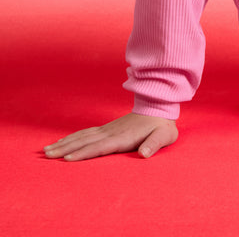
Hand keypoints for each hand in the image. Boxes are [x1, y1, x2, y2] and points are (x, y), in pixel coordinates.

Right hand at [43, 113, 177, 160]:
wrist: (159, 108)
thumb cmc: (161, 126)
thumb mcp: (164, 136)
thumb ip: (154, 144)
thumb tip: (144, 154)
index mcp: (122, 138)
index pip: (100, 147)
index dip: (84, 153)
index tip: (67, 159)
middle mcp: (111, 133)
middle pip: (85, 142)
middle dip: (65, 149)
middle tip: (46, 155)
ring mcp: (107, 129)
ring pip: (82, 136)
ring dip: (64, 143)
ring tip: (47, 149)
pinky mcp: (107, 128)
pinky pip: (86, 133)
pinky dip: (72, 137)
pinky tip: (62, 141)